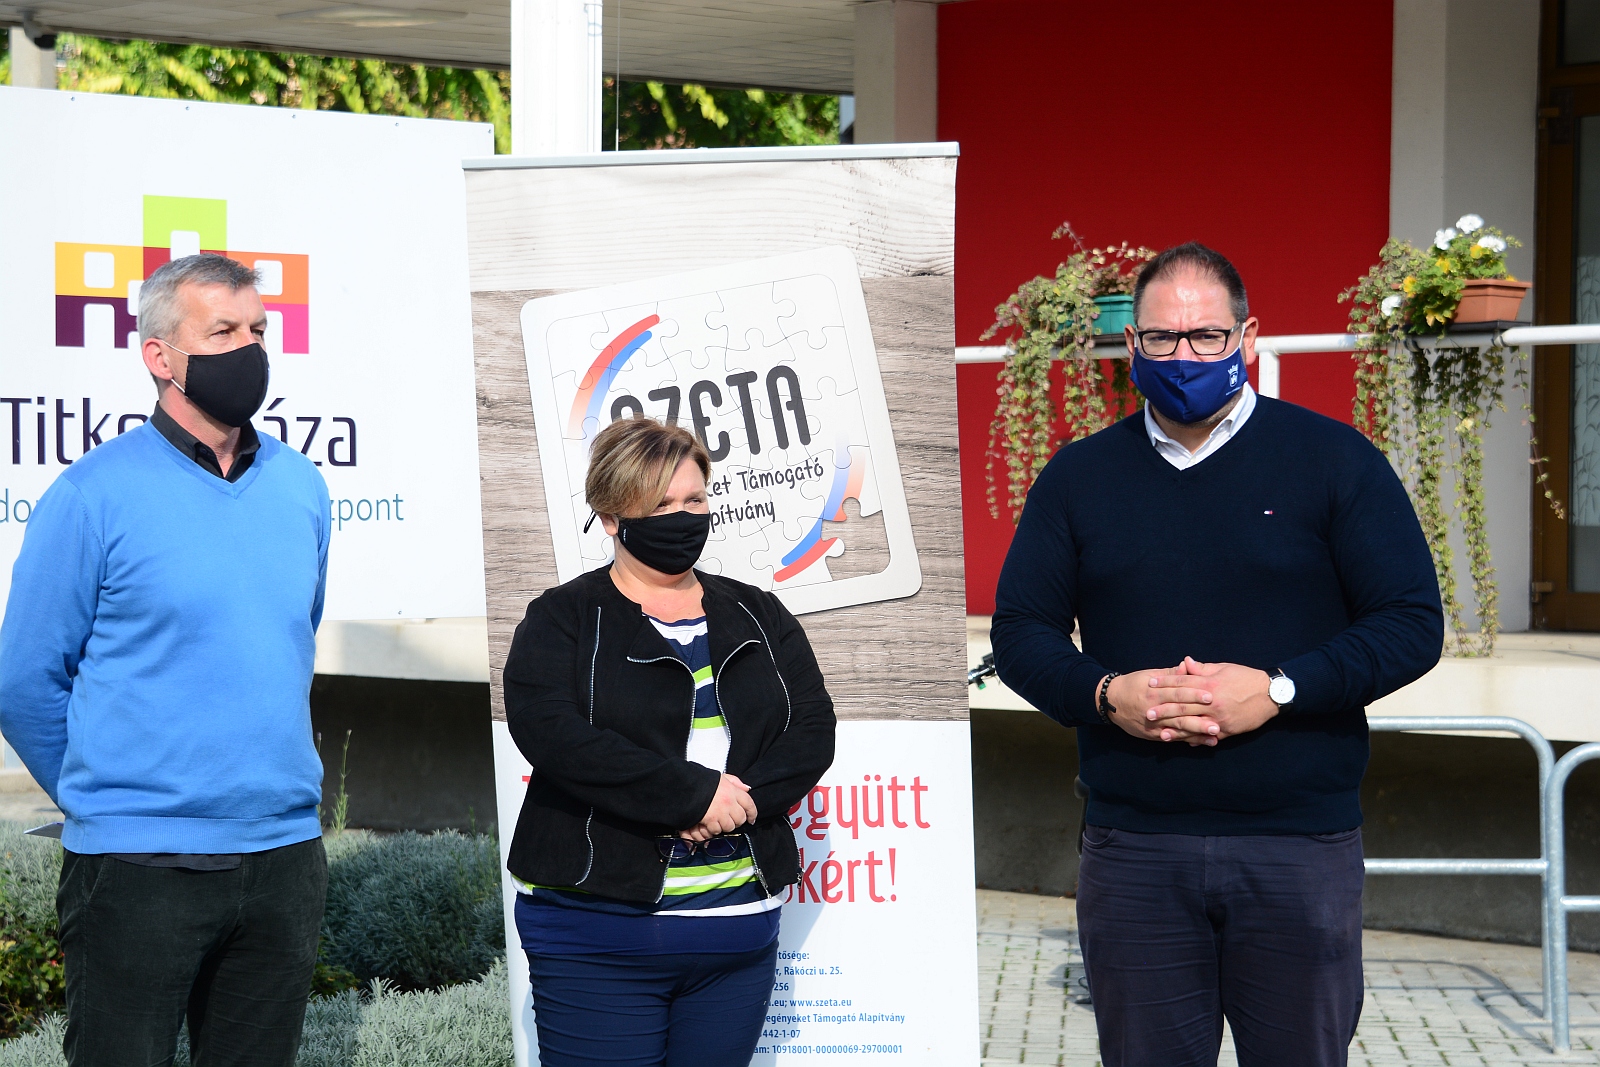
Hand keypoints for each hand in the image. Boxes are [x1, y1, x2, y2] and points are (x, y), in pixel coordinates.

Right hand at [680, 773, 757, 840]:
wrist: (685, 786)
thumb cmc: (702, 781)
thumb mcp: (721, 777)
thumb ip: (735, 782)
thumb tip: (747, 789)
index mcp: (732, 790)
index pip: (749, 804)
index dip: (752, 813)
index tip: (751, 818)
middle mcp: (729, 802)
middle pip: (741, 818)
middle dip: (737, 821)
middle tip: (731, 820)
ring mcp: (720, 813)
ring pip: (730, 827)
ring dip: (725, 826)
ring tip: (719, 821)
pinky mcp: (711, 820)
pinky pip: (717, 830)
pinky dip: (714, 829)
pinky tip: (710, 824)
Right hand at [1103, 668, 1221, 745]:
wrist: (1110, 701)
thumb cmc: (1133, 684)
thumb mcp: (1149, 675)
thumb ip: (1171, 674)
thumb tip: (1187, 665)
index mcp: (1154, 692)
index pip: (1177, 693)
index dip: (1194, 694)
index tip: (1211, 696)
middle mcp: (1154, 709)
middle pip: (1179, 714)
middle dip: (1199, 720)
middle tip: (1218, 723)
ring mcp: (1153, 724)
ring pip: (1177, 729)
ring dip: (1196, 734)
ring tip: (1214, 737)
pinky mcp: (1151, 735)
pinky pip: (1171, 738)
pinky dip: (1186, 741)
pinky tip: (1200, 743)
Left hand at [1144, 658, 1278, 741]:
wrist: (1271, 695)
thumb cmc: (1246, 678)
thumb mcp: (1223, 668)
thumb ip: (1202, 669)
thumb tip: (1184, 663)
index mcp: (1210, 684)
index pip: (1182, 683)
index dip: (1165, 683)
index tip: (1150, 684)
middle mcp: (1212, 703)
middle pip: (1183, 706)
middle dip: (1164, 710)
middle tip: (1147, 713)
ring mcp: (1219, 719)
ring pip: (1193, 725)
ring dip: (1175, 730)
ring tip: (1160, 733)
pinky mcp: (1227, 731)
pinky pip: (1207, 737)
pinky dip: (1195, 740)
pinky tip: (1183, 742)